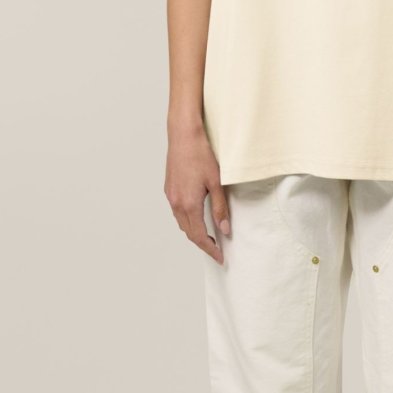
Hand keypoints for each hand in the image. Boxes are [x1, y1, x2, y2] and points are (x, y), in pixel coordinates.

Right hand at [165, 120, 229, 263]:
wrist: (183, 135)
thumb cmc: (200, 155)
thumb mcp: (216, 182)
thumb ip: (220, 207)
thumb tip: (224, 229)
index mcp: (189, 204)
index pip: (199, 236)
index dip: (209, 249)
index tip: (219, 256)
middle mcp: (176, 203)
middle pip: (188, 232)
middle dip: (202, 243)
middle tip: (216, 249)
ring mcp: (170, 196)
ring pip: (181, 222)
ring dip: (193, 231)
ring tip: (208, 235)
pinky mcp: (169, 188)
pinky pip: (177, 211)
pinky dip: (187, 219)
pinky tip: (196, 215)